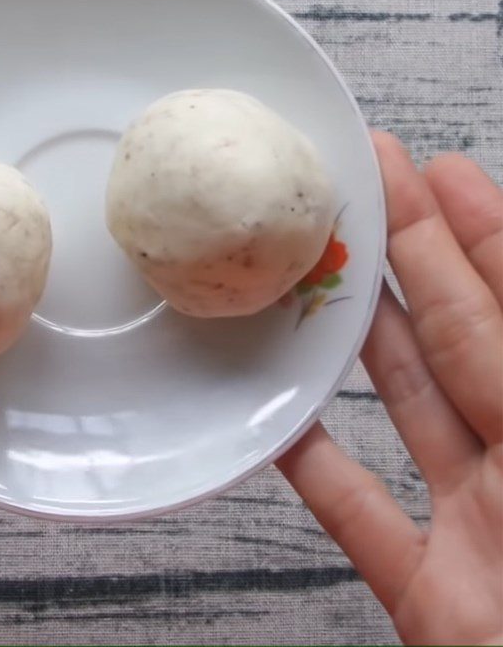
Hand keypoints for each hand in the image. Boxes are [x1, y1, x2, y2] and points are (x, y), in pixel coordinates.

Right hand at [277, 133, 502, 644]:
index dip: (478, 234)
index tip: (435, 170)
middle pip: (457, 335)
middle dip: (412, 252)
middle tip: (367, 186)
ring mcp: (476, 524)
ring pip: (408, 406)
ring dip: (359, 339)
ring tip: (318, 271)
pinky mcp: (427, 588)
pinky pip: (359, 511)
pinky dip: (316, 466)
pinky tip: (279, 417)